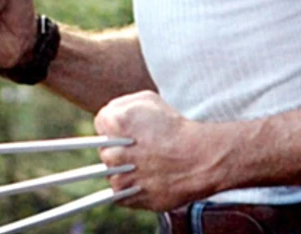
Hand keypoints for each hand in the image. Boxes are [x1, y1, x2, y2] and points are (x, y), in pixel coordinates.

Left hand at [95, 91, 223, 211]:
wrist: (200, 159)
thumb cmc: (175, 128)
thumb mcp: (148, 101)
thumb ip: (121, 106)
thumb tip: (108, 118)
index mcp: (115, 124)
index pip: (100, 124)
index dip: (114, 127)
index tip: (125, 131)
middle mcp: (113, 152)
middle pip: (105, 151)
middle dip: (118, 150)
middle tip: (138, 149)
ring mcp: (120, 178)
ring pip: (112, 174)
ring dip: (124, 170)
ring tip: (146, 165)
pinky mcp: (127, 198)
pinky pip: (119, 193)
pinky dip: (130, 188)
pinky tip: (146, 179)